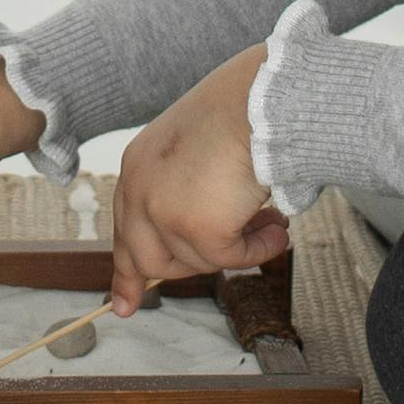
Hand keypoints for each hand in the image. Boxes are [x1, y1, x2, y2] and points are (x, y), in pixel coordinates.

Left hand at [106, 51, 291, 315]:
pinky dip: (260, 248)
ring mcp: (164, 211)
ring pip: (199, 261)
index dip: (127, 272)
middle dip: (197, 262)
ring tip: (269, 220)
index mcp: (137, 168)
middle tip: (240, 244)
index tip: (124, 306)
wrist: (257, 97)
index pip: (125, 232)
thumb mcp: (193, 153)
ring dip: (238, 247)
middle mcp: (139, 190)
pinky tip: (278, 227)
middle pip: (153, 260)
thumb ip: (185, 195)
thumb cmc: (236, 112)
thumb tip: (204, 246)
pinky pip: (232, 259)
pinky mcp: (198, 228)